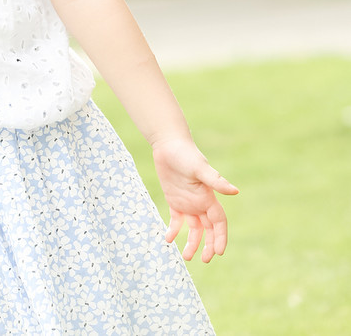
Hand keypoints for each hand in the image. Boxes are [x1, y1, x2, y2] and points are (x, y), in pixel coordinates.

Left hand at [152, 136, 238, 262]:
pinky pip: (176, 220)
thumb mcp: (200, 168)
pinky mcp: (174, 200)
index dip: (220, 237)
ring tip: (186, 257)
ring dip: (192, 243)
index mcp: (208, 197)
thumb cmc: (185, 154)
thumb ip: (216, 181)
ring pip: (194, 228)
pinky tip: (168, 239)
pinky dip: (174, 230)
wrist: (168, 144)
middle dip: (208, 245)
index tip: (218, 252)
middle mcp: (200, 202)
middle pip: (208, 229)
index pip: (219, 222)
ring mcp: (188, 202)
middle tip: (204, 260)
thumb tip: (235, 191)